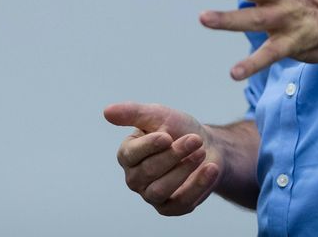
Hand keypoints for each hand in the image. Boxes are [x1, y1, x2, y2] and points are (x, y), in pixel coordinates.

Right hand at [102, 102, 221, 215]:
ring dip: (183, 170)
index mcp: (127, 154)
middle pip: (148, 171)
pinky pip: (181, 204)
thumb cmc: (177, 128)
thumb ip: (132, 112)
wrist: (205, 145)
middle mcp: (135, 178)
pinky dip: (198, 186)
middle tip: (195, 140)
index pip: (130, 154)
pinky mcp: (171, 207)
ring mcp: (151, 195)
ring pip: (160, 190)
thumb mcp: (157, 115)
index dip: (149, 146)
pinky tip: (211, 168)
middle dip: (173, 154)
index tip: (168, 135)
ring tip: (202, 152)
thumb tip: (107, 111)